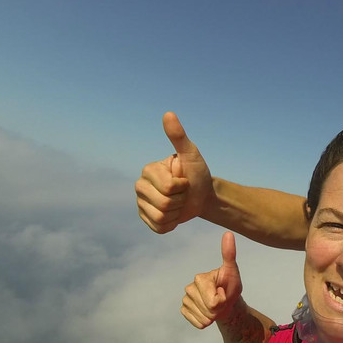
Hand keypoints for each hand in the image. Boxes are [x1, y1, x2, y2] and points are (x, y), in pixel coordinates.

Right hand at [136, 111, 214, 233]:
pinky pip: (159, 228)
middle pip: (163, 205)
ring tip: (179, 203)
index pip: (167, 187)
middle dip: (180, 201)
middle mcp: (140, 186)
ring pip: (161, 218)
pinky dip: (173, 224)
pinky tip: (175, 214)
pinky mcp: (146, 220)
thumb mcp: (191, 154)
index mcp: (148, 170)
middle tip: (183, 193)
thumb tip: (168, 114)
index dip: (182, 187)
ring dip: (177, 213)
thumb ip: (179, 136)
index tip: (184, 180)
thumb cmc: (197, 173)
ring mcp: (141, 204)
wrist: (202, 195)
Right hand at [181, 232, 243, 328]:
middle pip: (209, 309)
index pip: (214, 300)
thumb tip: (228, 233)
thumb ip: (229, 254)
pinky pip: (197, 322)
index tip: (223, 291)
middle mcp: (189, 287)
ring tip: (216, 307)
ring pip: (203, 318)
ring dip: (213, 316)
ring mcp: (186, 299)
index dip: (223, 300)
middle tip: (221, 300)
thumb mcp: (233, 272)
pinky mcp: (184, 310)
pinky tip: (208, 313)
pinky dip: (205, 322)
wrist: (226, 302)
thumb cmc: (230, 286)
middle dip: (219, 309)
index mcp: (200, 278)